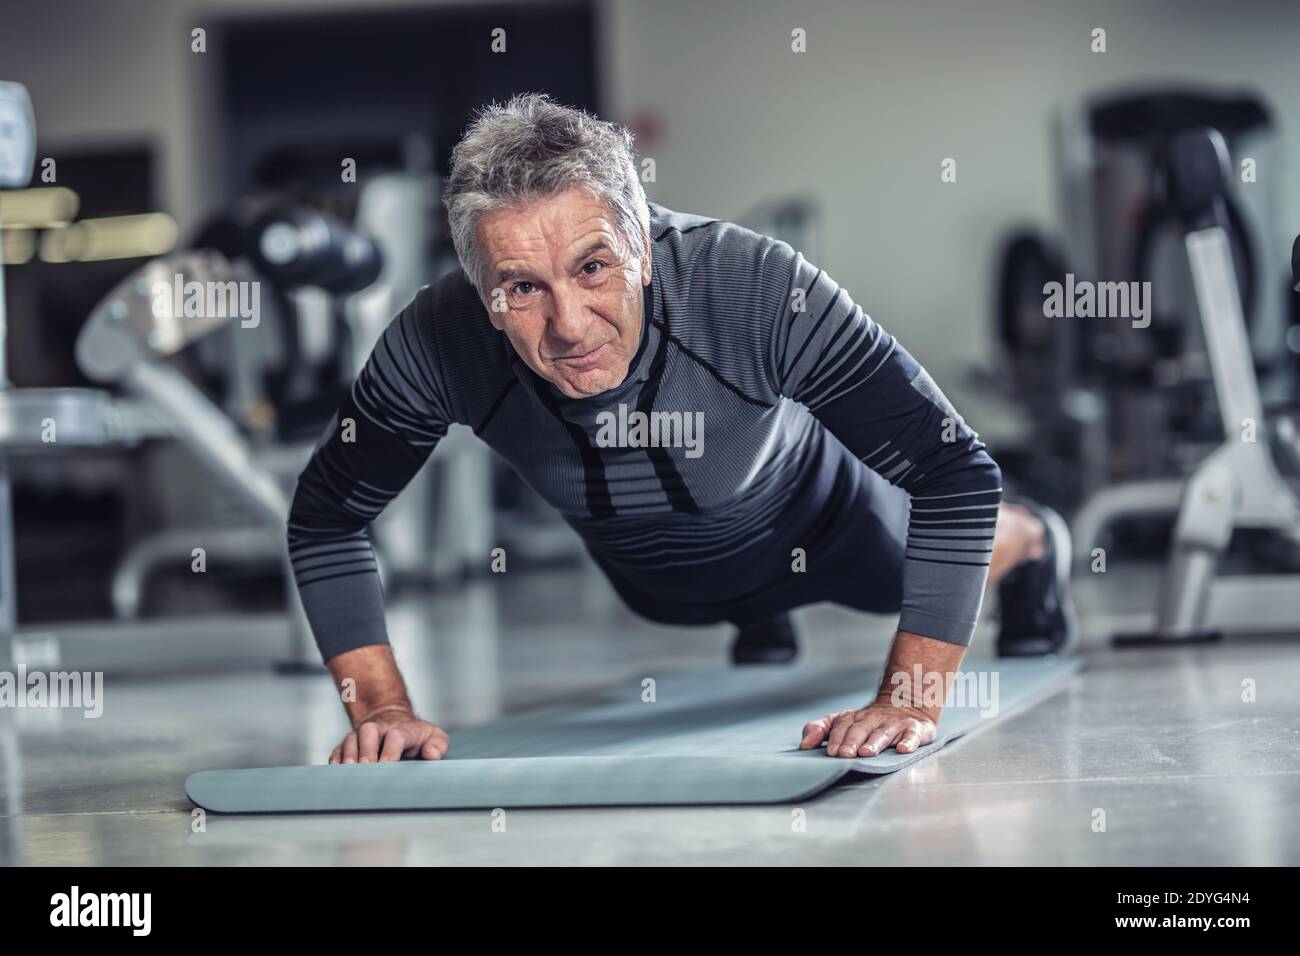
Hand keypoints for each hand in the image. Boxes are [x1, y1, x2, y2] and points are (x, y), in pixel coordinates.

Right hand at [328, 705, 449, 763]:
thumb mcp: (434, 737)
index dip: (391, 749)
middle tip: (365, 766)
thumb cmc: (416, 736)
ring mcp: (362, 736)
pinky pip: (338, 749)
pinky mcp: (349, 745)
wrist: (393, 721)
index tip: (387, 764)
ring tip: (349, 770)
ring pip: (351, 739)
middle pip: (369, 731)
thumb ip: (438, 745)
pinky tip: (337, 771)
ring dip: (349, 754)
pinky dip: (336, 759)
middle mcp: (379, 730)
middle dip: (366, 749)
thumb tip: (431, 755)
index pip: (396, 736)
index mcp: (402, 730)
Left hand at [799, 700, 936, 757]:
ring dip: (875, 742)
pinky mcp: (915, 729)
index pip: (841, 725)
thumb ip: (821, 730)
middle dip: (852, 741)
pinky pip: (912, 734)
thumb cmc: (868, 721)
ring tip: (866, 752)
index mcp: (854, 717)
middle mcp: (874, 718)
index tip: (830, 752)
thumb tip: (804, 745)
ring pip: (883, 732)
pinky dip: (909, 741)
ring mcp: (895, 723)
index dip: (835, 738)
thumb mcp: (843, 721)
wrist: (905, 704)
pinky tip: (903, 749)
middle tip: (844, 754)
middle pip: (860, 729)